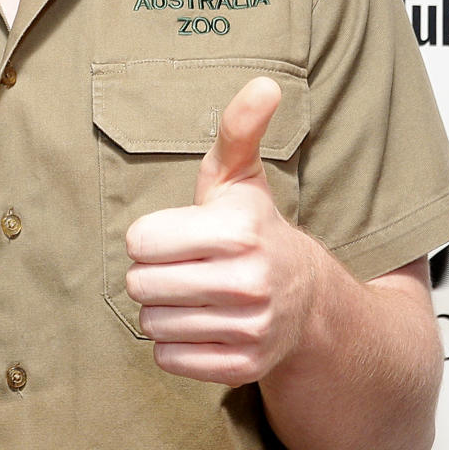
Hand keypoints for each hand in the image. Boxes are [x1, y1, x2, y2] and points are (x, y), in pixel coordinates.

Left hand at [124, 76, 315, 385]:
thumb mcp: (240, 176)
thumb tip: (265, 82)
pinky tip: (200, 324)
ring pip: (152, 324)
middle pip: (140, 285)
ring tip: (190, 295)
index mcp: (237, 230)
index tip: (174, 235)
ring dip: (161, 311)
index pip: (140, 241)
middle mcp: (246, 281)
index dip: (148, 237)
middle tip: (178, 267)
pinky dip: (174, 346)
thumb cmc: (255, 228)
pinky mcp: (244, 367)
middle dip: (149, 274)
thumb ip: (239, 128)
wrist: (307, 299)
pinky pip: (168, 359)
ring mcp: (248, 328)